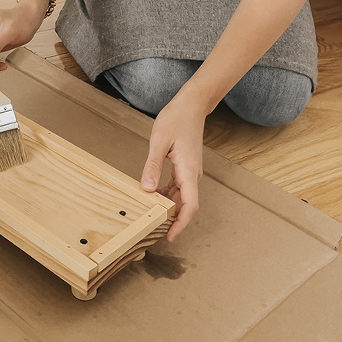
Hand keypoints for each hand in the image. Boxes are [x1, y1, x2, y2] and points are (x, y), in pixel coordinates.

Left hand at [141, 95, 205, 241]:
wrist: (191, 105)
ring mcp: (191, 170)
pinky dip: (168, 194)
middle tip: (154, 229)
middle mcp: (193, 174)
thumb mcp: (159, 142)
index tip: (170, 236)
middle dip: (173, 219)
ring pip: (182, 196)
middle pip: (186, 204)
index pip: (190, 205)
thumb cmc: (177, 119)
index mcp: (189, 170)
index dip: (181, 223)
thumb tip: (148, 189)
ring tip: (153, 215)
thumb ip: (153, 166)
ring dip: (170, 206)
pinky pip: (179, 186)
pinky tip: (156, 195)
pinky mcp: (186, 166)